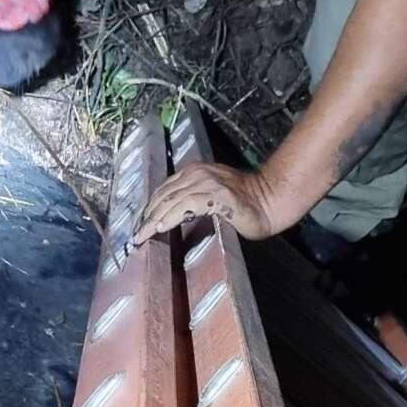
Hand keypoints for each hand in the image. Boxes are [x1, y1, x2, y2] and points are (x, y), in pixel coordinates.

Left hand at [132, 163, 278, 243]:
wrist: (270, 200)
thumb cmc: (244, 202)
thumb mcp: (212, 194)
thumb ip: (193, 198)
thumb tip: (170, 214)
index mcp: (195, 171)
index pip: (165, 189)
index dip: (150, 207)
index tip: (140, 224)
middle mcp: (198, 173)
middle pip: (163, 194)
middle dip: (147, 215)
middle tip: (136, 235)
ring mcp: (207, 183)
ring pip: (171, 200)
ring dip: (154, 219)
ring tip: (143, 235)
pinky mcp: (216, 196)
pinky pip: (186, 205)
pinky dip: (171, 216)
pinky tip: (162, 227)